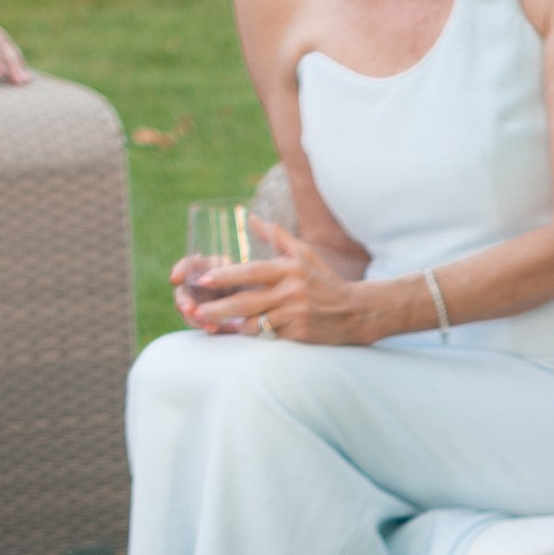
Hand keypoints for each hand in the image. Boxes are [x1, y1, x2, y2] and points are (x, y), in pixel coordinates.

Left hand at [170, 220, 381, 344]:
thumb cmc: (325, 281)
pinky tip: (240, 334)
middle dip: (219, 308)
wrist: (356, 311)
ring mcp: (296, 314)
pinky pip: (268, 336)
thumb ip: (277, 237)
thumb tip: (251, 218)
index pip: (251, 272)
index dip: (225, 277)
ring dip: (234, 325)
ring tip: (213, 324)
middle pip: (246, 301)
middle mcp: (292, 291)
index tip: (203, 281)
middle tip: (197, 311)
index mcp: (290, 269)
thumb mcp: (304, 254)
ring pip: (255, 322)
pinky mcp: (299, 333)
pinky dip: (253, 335)